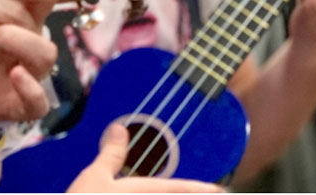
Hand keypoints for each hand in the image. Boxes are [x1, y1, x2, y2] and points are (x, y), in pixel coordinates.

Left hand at [0, 0, 58, 139]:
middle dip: (1, 1)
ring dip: (10, 37)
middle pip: (39, 11)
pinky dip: (30, 87)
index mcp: (14, 11)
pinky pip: (39, 102)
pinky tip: (11, 74)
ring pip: (45, 51)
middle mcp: (24, 39)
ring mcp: (22, 71)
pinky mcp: (13, 105)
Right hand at [67, 124, 222, 192]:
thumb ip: (111, 153)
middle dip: (190, 193)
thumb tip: (120, 127)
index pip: (179, 188)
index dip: (201, 189)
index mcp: (142, 192)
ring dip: (177, 194)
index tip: (221, 189)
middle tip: (212, 193)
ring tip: (187, 191)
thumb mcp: (94, 176)